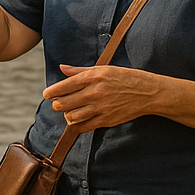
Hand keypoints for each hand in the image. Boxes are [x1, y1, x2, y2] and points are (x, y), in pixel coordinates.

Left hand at [44, 64, 166, 132]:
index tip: (46, 94)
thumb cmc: (125, 77)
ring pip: (71, 116)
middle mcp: (95, 93)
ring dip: (67, 115)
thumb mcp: (103, 68)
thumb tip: (62, 68)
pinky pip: (84, 126)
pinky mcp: (106, 120)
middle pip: (63, 103)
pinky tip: (78, 120)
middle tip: (57, 103)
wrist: (147, 92)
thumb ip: (80, 70)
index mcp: (93, 77)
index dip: (51, 92)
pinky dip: (77, 125)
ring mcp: (100, 108)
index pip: (64, 86)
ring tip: (69, 111)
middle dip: (56, 104)